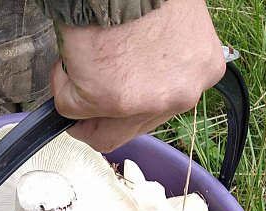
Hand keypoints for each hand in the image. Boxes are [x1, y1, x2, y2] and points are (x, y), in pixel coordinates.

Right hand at [51, 0, 226, 151]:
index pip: (163, 107)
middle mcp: (179, 94)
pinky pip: (70, 106)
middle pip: (131, 128)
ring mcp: (142, 102)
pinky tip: (68, 61)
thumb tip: (139, 70)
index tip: (115, 90)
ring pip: (100, 127)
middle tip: (83, 101)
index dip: (131, 101)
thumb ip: (166, 58)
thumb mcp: (176, 26)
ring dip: (82, 103)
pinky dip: (63, 86)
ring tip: (76, 69)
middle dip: (102, 117)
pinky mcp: (102, 99)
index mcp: (202, 70)